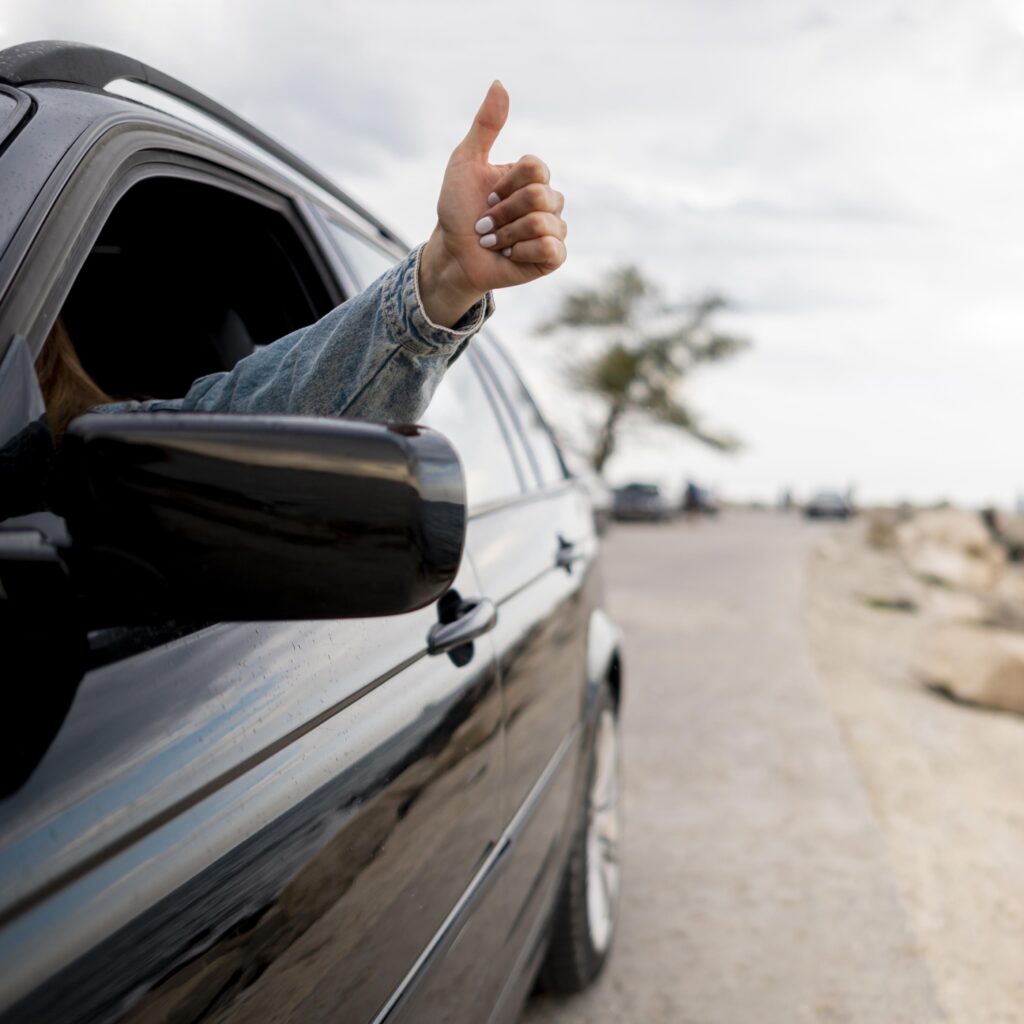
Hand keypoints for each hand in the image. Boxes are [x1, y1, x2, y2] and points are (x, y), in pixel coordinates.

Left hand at [419, 81, 566, 327]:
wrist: (453, 254)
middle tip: (485, 224)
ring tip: (494, 242)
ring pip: (543, 222)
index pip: (536, 167)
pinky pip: (551, 248)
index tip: (486, 196)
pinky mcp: (553, 257)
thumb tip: (499, 83)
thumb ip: (485, 125)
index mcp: (531, 178)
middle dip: (503, 212)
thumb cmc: (457, 210)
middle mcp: (547, 201)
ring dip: (507, 234)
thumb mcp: (465, 162)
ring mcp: (552, 229)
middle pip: (540, 195)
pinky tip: (510, 255)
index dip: (506, 184)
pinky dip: (523, 251)